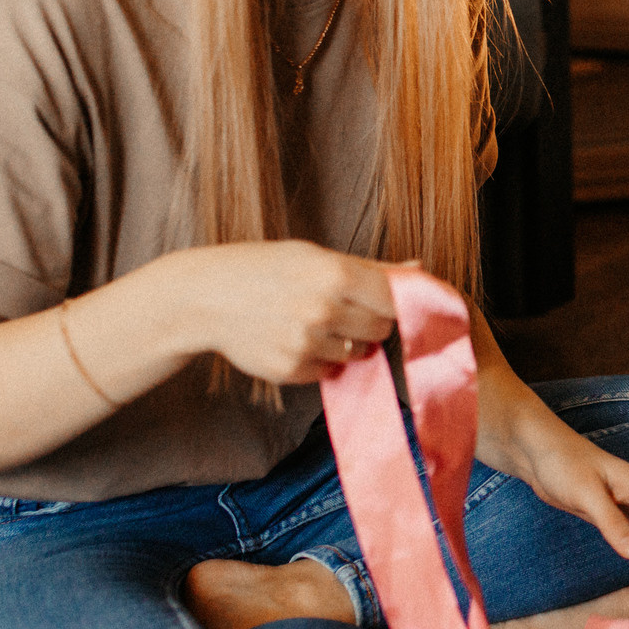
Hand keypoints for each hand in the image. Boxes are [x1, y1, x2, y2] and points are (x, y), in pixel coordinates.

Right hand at [159, 241, 399, 384]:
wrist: (207, 297)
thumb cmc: (267, 269)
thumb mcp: (316, 257)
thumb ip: (372, 269)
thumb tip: (420, 269)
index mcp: (336, 274)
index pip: (397, 299)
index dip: (399, 304)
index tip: (395, 306)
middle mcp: (324, 309)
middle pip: (383, 329)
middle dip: (371, 322)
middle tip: (343, 309)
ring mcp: (307, 342)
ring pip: (359, 353)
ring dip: (346, 342)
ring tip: (312, 322)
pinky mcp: (291, 369)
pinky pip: (330, 371)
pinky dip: (320, 360)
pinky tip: (294, 339)